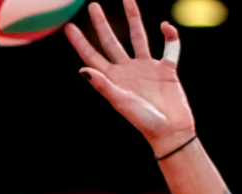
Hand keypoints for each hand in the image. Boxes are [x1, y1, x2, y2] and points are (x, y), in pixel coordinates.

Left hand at [65, 0, 195, 155]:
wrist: (172, 132)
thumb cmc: (145, 122)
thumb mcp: (121, 103)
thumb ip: (103, 86)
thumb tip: (83, 70)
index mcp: (114, 79)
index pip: (92, 57)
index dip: (80, 42)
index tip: (69, 27)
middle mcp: (128, 71)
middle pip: (112, 42)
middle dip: (102, 24)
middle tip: (93, 6)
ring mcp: (147, 68)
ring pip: (139, 37)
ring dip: (134, 18)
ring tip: (128, 0)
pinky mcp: (166, 70)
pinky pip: (169, 48)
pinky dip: (170, 37)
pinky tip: (165, 27)